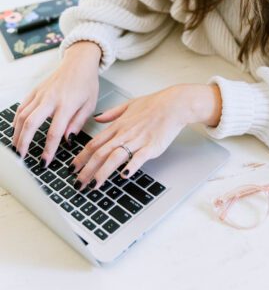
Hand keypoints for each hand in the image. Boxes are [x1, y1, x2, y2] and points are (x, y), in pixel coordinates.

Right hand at [12, 41, 101, 161]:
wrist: (79, 62)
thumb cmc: (87, 83)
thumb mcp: (90, 104)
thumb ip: (77, 123)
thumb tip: (67, 140)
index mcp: (66, 104)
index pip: (54, 132)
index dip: (48, 149)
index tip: (45, 162)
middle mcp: (50, 99)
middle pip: (31, 124)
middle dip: (24, 143)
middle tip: (22, 157)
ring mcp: (40, 94)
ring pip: (22, 116)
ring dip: (17, 134)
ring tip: (17, 148)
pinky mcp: (35, 90)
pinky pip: (22, 107)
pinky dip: (16, 120)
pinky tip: (16, 130)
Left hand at [70, 83, 221, 189]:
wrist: (173, 104)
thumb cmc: (154, 104)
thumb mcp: (129, 104)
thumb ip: (111, 113)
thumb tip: (98, 118)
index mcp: (118, 126)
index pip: (94, 143)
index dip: (81, 157)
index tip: (73, 168)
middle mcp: (124, 134)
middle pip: (100, 153)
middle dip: (86, 170)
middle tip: (78, 183)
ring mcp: (138, 140)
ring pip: (114, 157)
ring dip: (102, 172)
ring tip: (94, 185)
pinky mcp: (151, 146)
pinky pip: (138, 158)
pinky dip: (130, 166)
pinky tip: (124, 175)